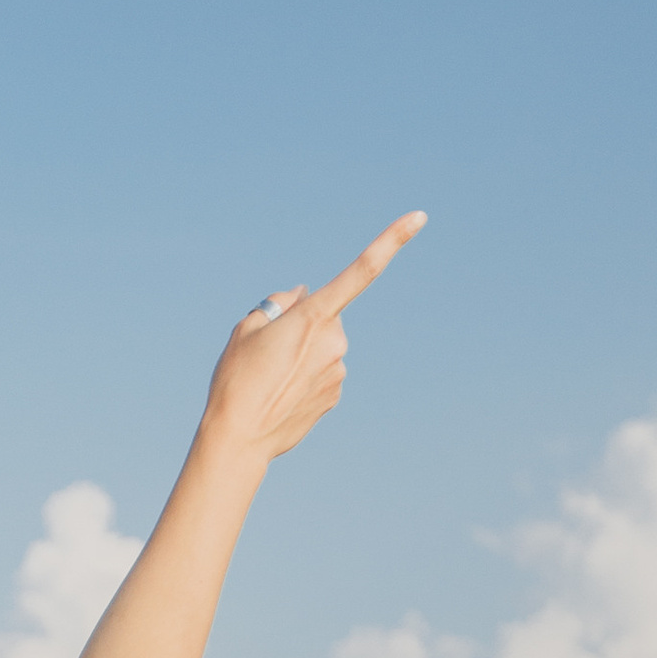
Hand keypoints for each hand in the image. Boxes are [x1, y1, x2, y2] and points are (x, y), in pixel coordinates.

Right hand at [197, 212, 425, 467]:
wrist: (239, 440)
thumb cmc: (236, 380)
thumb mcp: (247, 328)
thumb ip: (279, 302)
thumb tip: (304, 293)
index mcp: (313, 316)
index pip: (362, 271)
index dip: (392, 241)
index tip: (420, 217)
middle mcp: (335, 340)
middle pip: (323, 317)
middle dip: (301, 327)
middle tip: (268, 354)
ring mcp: (339, 370)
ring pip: (322, 348)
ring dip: (301, 356)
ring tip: (271, 380)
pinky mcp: (335, 395)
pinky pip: (322, 374)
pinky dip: (304, 379)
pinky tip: (282, 396)